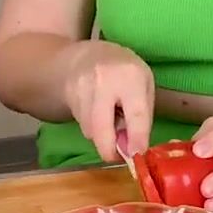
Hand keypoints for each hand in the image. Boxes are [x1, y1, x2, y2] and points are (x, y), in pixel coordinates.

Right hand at [61, 40, 154, 162]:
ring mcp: (83, 87)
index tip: (137, 155)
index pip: (135, 113)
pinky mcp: (69, 95)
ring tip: (109, 122)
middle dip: (108, 149)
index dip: (136, 137)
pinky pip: (82, 123)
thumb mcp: (144, 85)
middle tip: (115, 157)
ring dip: (101, 136)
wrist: (87, 55)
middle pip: (101, 124)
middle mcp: (105, 81)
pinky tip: (97, 113)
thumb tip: (133, 150)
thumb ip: (142, 115)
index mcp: (131, 77)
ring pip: (90, 128)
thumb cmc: (125, 73)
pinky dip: (91, 127)